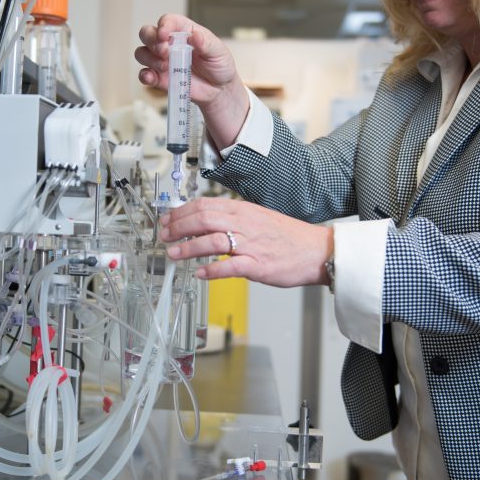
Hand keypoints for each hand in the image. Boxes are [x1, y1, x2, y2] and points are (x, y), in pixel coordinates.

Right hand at [134, 14, 249, 148]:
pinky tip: (151, 78)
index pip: (168, 21)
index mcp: (183, 31)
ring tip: (165, 66)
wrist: (219, 89)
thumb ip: (206, 43)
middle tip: (164, 51)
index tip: (165, 34)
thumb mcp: (218, 51)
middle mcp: (169, 43)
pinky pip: (144, 74)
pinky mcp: (160, 78)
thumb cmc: (219, 65)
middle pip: (147, 33)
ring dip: (149, 59)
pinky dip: (144, 76)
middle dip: (151, 40)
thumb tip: (195, 35)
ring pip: (142, 53)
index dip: (163, 25)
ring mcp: (162, 60)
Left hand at [159, 198, 333, 287]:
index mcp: (243, 210)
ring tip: (174, 254)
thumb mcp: (256, 218)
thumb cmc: (287, 237)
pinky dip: (212, 271)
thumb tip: (204, 221)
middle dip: (178, 227)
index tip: (167, 220)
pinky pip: (230, 267)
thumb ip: (232, 219)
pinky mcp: (258, 265)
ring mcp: (251, 245)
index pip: (205, 205)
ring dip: (189, 248)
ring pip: (212, 241)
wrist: (315, 250)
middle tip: (164, 236)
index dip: (181, 212)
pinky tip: (201, 274)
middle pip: (203, 219)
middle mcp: (244, 224)